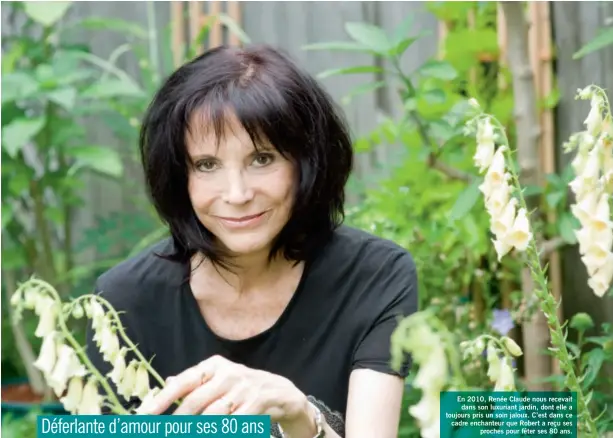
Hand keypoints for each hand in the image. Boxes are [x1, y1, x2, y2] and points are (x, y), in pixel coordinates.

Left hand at [137, 355, 316, 436]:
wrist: (281, 392)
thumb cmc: (242, 388)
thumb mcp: (219, 380)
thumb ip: (195, 384)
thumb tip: (167, 383)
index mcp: (213, 366)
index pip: (182, 382)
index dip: (161, 400)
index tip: (141, 417)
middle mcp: (228, 373)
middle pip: (195, 402)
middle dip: (176, 423)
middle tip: (163, 433)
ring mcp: (244, 388)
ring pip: (212, 416)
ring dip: (196, 429)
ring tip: (182, 433)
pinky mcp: (258, 402)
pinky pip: (234, 423)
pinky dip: (223, 430)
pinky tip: (217, 431)